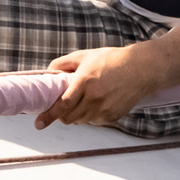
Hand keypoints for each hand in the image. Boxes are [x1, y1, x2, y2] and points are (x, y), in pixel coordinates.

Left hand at [31, 45, 160, 129]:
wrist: (141, 69)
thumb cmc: (112, 60)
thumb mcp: (84, 56)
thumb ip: (62, 64)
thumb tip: (47, 73)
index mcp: (85, 82)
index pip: (63, 105)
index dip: (49, 116)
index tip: (38, 124)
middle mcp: (94, 98)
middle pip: (69, 117)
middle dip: (61, 115)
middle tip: (62, 106)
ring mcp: (105, 109)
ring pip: (80, 121)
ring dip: (75, 115)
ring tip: (83, 100)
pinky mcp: (113, 117)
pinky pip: (93, 122)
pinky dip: (89, 116)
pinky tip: (96, 102)